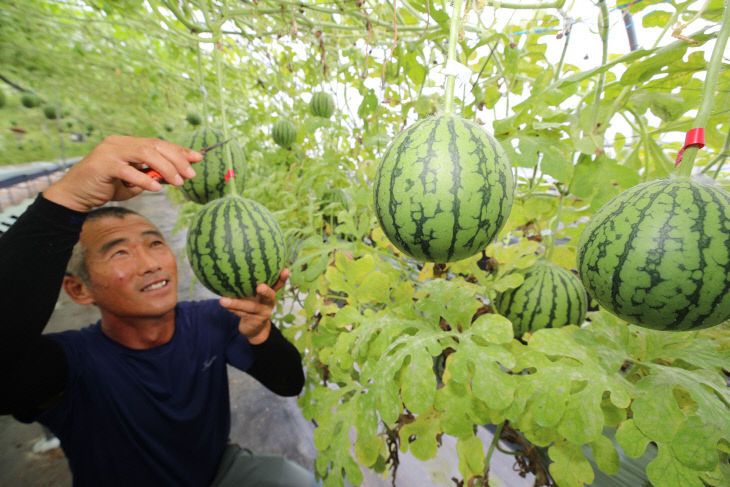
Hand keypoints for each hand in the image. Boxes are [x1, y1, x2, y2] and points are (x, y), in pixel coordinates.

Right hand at [43, 136, 201, 211]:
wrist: (75, 195)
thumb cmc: (106, 187)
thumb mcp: (133, 182)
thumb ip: (151, 176)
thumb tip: (177, 176)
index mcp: (127, 143)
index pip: (158, 143)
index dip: (179, 150)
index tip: (197, 158)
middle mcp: (119, 143)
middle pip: (154, 145)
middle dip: (176, 159)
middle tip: (190, 174)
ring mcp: (109, 152)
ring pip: (144, 153)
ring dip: (165, 168)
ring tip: (178, 182)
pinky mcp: (102, 165)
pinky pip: (128, 170)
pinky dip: (144, 179)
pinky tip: (156, 188)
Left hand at [219, 269, 289, 344]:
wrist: (254, 329)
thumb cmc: (252, 305)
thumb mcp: (253, 294)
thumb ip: (248, 282)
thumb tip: (232, 263)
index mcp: (269, 294)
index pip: (278, 284)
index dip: (283, 278)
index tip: (285, 270)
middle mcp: (269, 303)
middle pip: (270, 296)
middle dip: (266, 291)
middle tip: (260, 286)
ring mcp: (263, 313)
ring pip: (250, 307)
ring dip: (236, 303)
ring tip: (222, 300)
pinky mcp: (255, 322)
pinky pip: (242, 314)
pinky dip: (232, 308)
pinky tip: (223, 304)